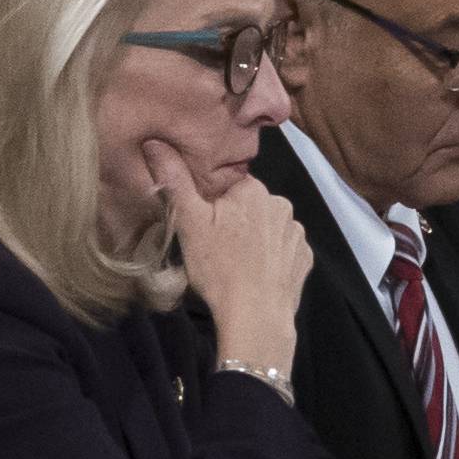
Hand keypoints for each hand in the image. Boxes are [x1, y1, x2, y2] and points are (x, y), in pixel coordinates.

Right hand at [146, 141, 307, 374]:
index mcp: (252, 190)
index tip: (202, 227)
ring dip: (253, 239)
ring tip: (234, 265)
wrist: (255, 316)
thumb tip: (155, 142)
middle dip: (233, 221)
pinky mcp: (304, 258)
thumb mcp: (188, 222)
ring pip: (266, 227)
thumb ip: (174, 180)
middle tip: (214, 248)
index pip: (227, 187)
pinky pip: (283, 250)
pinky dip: (270, 258)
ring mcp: (296, 233)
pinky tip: (255, 274)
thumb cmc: (219, 268)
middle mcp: (280, 204)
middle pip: (248, 206)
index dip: (211, 206)